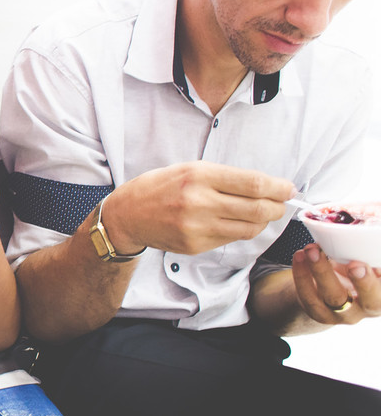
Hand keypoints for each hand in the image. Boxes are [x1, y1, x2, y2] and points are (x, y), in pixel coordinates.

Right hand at [102, 162, 292, 255]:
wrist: (128, 214)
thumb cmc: (161, 187)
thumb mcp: (190, 169)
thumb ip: (225, 178)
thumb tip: (266, 187)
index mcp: (199, 175)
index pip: (254, 184)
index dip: (279, 188)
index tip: (288, 188)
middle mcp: (199, 202)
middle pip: (258, 209)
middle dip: (277, 206)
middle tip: (281, 203)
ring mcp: (197, 227)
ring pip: (249, 228)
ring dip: (263, 222)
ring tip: (262, 214)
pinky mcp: (195, 246)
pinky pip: (230, 239)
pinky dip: (240, 231)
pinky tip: (234, 222)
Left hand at [291, 244, 380, 324]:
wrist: (327, 287)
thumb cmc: (352, 270)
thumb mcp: (364, 260)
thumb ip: (368, 253)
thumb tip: (369, 232)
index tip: (379, 267)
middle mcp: (367, 307)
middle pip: (371, 301)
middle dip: (365, 283)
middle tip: (355, 265)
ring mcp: (342, 313)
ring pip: (333, 296)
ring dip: (322, 270)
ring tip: (312, 250)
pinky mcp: (317, 311)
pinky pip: (307, 295)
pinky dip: (301, 273)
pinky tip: (300, 255)